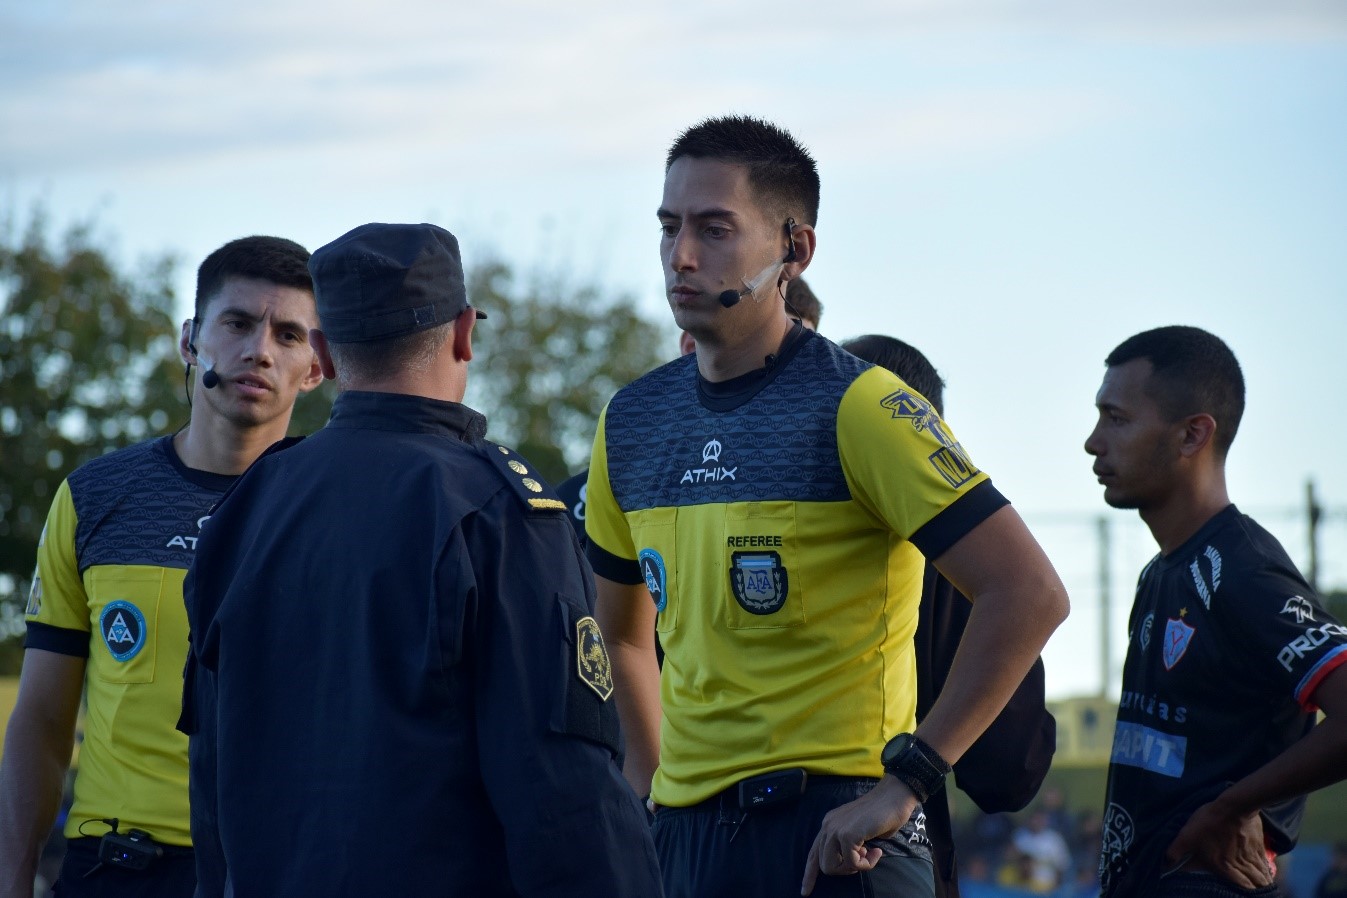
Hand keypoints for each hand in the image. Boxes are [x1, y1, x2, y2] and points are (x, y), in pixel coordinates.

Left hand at [800, 776, 914, 895]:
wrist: (894, 797)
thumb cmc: (882, 815)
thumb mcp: (859, 832)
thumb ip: (849, 845)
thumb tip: (850, 863)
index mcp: (829, 824)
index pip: (813, 853)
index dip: (809, 874)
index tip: (805, 891)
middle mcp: (828, 826)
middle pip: (823, 865)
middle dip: (844, 870)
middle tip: (864, 858)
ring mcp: (836, 829)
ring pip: (833, 867)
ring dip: (854, 868)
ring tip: (870, 854)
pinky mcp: (847, 835)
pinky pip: (852, 864)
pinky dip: (867, 864)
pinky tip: (877, 852)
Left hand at [1165, 799, 1272, 889]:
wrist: (1235, 806)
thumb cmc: (1209, 822)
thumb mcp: (1186, 836)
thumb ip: (1176, 851)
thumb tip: (1166, 864)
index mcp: (1222, 868)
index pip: (1227, 889)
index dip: (1227, 893)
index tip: (1228, 894)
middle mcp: (1239, 867)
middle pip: (1249, 887)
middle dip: (1250, 892)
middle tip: (1250, 893)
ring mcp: (1251, 858)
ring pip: (1259, 878)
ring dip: (1259, 885)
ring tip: (1260, 888)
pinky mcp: (1259, 847)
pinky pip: (1265, 865)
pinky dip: (1267, 873)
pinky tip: (1268, 875)